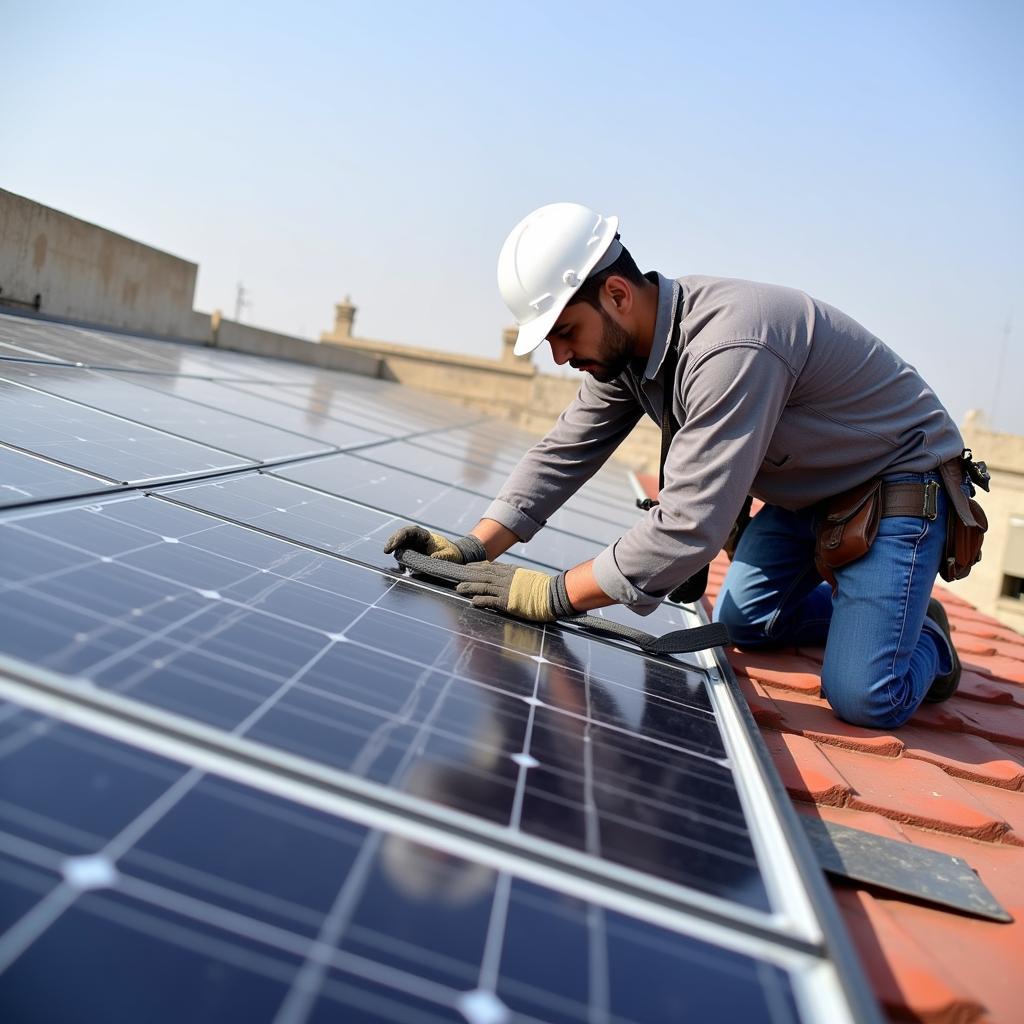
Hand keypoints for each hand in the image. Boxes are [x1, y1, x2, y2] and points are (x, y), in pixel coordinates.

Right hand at [383, 524, 485, 563]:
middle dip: (392, 542)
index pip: (409, 531)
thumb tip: (433, 558)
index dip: (400, 536)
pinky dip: (400, 561)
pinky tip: (400, 567)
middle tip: (386, 550)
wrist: (455, 558)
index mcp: (424, 535)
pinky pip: (403, 558)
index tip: (394, 544)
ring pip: (400, 547)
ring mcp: (413, 548)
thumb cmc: (453, 553)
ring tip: (392, 558)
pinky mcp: (412, 557)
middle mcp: (416, 540)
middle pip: (400, 537)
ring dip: (395, 551)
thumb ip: (444, 556)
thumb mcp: (451, 554)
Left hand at [455, 561, 576, 622]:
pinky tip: (473, 602)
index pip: (490, 567)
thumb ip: (516, 576)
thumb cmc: (544, 587)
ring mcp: (506, 589)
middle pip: (483, 575)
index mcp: (511, 571)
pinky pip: (490, 601)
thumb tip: (510, 575)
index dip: (477, 567)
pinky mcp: (507, 602)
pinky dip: (480, 601)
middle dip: (469, 576)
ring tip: (459, 589)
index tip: (468, 567)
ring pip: (482, 586)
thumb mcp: (528, 576)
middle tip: (457, 577)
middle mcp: (506, 578)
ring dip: (470, 588)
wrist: (553, 594)